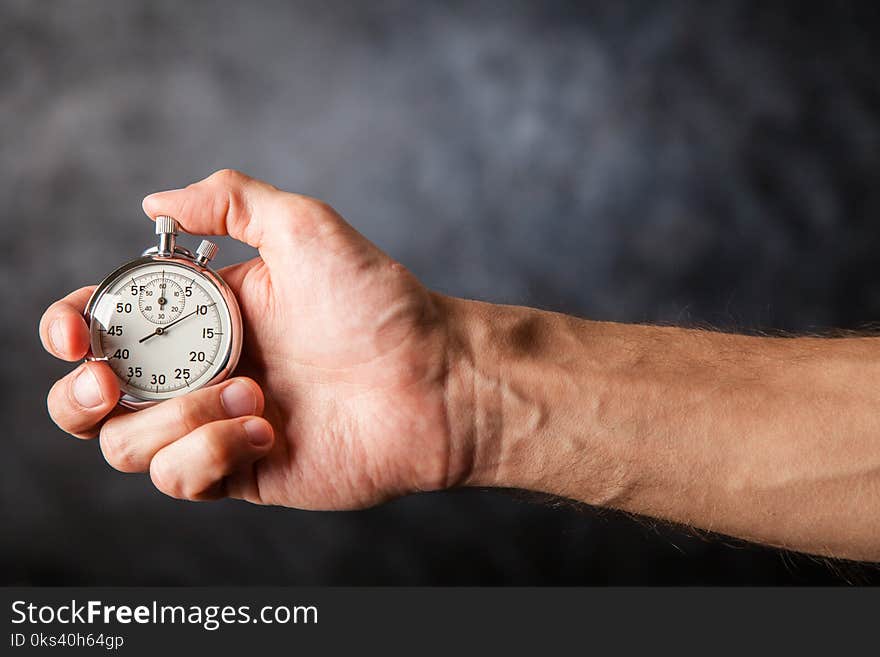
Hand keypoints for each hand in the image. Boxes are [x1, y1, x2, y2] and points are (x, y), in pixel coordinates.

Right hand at [39, 169, 469, 508]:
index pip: (107, 324)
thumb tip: (153, 203)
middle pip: (92, 398)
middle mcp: (201, 370)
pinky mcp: (241, 472)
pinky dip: (209, 453)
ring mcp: (217, 425)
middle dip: (80, 394)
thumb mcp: (304, 227)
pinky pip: (180, 479)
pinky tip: (267, 430)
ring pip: (128, 445)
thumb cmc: (379, 303)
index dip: (69, 328)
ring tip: (253, 394)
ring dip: (176, 418)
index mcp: (205, 314)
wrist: (436, 380)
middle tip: (107, 381)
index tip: (73, 332)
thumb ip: (228, 202)